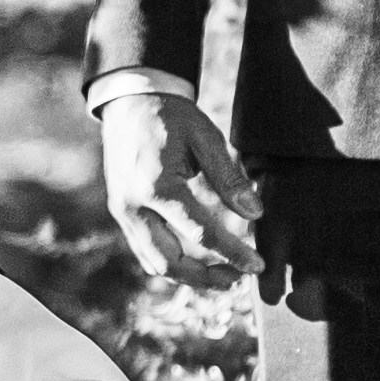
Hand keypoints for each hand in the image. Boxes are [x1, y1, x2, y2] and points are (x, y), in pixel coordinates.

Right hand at [96, 80, 256, 285]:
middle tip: (238, 279)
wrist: (130, 101)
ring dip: (189, 277)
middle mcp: (134, 207)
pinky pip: (145, 251)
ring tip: (221, 276)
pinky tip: (195, 262)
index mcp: (157, 186)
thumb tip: (255, 213)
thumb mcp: (206, 139)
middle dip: (206, 278)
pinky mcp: (121, 214)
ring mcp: (123, 213)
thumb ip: (229, 179)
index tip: (258, 265)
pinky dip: (171, 264)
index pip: (202, 234)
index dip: (233, 254)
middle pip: (171, 263)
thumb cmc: (171, 116)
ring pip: (155, 264)